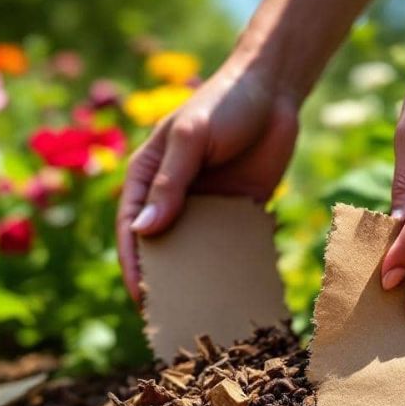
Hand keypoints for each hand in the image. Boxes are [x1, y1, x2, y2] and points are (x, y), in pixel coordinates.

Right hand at [117, 63, 299, 302]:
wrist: (274, 89)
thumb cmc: (224, 103)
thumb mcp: (192, 138)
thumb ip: (171, 184)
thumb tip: (144, 232)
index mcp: (147, 176)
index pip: (131, 227)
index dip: (133, 263)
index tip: (143, 296)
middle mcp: (173, 196)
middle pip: (162, 246)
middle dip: (165, 279)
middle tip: (173, 316)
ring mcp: (207, 205)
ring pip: (197, 251)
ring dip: (201, 278)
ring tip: (209, 311)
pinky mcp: (240, 210)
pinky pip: (234, 244)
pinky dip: (236, 263)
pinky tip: (244, 287)